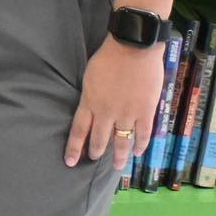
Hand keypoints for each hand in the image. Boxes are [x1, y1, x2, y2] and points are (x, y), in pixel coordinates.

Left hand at [64, 37, 165, 168]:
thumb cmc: (108, 58)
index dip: (74, 148)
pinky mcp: (145, 111)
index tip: (70, 162)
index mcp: (89, 103)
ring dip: (120, 156)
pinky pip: (143, 134)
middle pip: (99, 139)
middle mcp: (106, 113)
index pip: (78, 131)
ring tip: (118, 167)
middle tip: (94, 160)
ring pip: (121, 142)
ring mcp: (127, 114)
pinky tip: (138, 152)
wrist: (132, 49)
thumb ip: (90, 96)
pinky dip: (140, 145)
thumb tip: (91, 107)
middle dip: (96, 153)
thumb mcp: (90, 77)